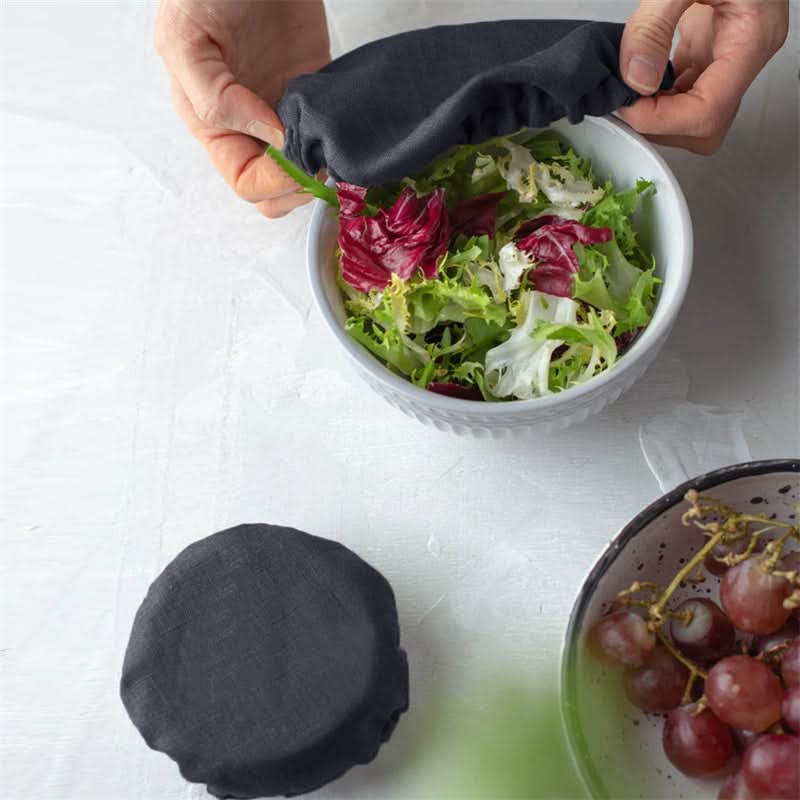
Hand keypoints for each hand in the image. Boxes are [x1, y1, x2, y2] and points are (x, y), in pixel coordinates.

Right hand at [154, 0, 329, 216]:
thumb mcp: (184, 41)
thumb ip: (214, 98)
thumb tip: (270, 138)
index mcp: (212, 123)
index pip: (245, 181)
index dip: (272, 181)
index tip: (296, 160)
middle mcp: (249, 126)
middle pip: (276, 188)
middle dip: (299, 186)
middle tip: (322, 163)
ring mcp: (284, 111)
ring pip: (305, 169)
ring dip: (322, 168)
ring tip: (335, 149)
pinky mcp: (314, 92)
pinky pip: (328, 134)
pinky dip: (340, 143)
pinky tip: (347, 133)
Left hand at [619, 0, 788, 153]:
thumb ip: (656, 25)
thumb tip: (636, 80)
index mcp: (752, 38)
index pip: (708, 112)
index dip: (662, 120)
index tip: (627, 103)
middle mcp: (745, 56)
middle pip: (704, 129)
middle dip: (660, 125)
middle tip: (624, 100)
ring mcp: (730, 56)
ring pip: (695, 119)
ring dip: (658, 114)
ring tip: (628, 88)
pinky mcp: (712, 50)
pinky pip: (686, 93)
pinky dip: (658, 96)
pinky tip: (639, 74)